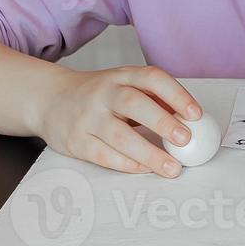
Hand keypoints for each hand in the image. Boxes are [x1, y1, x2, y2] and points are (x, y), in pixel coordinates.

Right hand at [32, 66, 202, 177]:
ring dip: (149, 153)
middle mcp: (103, 93)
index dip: (176, 94)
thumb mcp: (125, 84)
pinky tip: (145, 169)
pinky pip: (103, 154)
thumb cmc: (99, 95)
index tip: (196, 114)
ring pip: (119, 136)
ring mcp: (87, 117)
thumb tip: (192, 121)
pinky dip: (127, 164)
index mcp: (122, 76)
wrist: (48, 99)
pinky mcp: (75, 141)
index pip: (152, 78)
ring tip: (172, 167)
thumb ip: (154, 98)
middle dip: (162, 122)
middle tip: (185, 139)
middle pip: (133, 104)